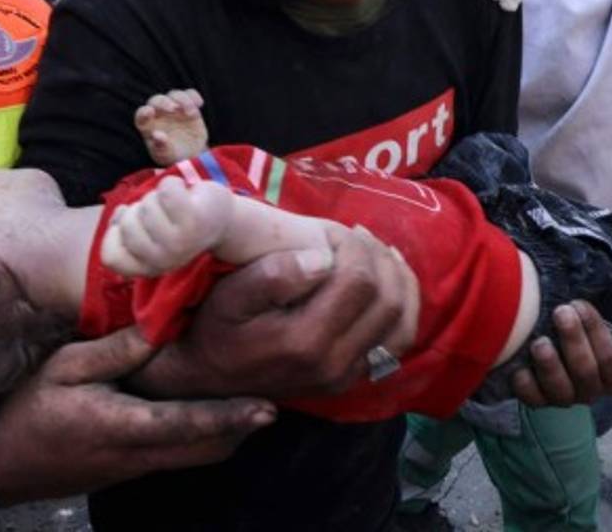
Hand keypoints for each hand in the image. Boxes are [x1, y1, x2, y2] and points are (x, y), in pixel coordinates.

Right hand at [0, 328, 273, 503]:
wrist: (1, 464)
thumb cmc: (29, 408)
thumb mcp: (65, 367)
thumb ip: (116, 350)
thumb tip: (161, 326)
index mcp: (120, 425)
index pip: (185, 424)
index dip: (228, 416)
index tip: (265, 408)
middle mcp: (137, 453)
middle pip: (206, 449)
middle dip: (243, 427)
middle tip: (275, 399)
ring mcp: (136, 467)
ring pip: (198, 457)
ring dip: (228, 435)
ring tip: (255, 404)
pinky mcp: (132, 469)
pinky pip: (182, 457)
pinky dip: (206, 438)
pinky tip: (215, 415)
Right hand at [101, 177, 233, 276]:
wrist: (222, 220)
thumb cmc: (178, 223)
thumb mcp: (150, 234)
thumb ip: (127, 231)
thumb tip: (117, 219)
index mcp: (150, 267)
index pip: (112, 257)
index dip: (114, 232)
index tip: (130, 219)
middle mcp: (163, 260)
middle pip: (127, 225)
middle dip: (139, 209)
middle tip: (160, 211)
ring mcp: (179, 242)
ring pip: (146, 205)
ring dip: (158, 196)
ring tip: (175, 204)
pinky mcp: (194, 220)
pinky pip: (166, 190)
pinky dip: (172, 183)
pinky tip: (184, 192)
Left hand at [134, 89, 206, 165]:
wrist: (190, 154)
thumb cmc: (172, 155)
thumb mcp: (165, 155)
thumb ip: (160, 145)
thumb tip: (156, 135)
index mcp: (147, 125)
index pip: (141, 114)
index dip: (144, 112)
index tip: (149, 112)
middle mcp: (158, 113)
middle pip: (157, 100)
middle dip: (164, 102)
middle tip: (174, 108)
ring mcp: (173, 107)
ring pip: (174, 95)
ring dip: (182, 100)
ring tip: (192, 114)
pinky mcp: (187, 105)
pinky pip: (189, 94)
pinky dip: (193, 96)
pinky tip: (199, 104)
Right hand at [134, 226, 412, 398]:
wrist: (210, 381)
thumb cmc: (216, 330)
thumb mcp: (229, 296)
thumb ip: (273, 275)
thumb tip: (322, 258)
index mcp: (306, 341)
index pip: (360, 282)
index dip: (357, 248)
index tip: (337, 230)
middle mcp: (335, 364)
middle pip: (388, 301)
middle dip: (380, 259)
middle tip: (357, 236)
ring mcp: (346, 376)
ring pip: (401, 325)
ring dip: (399, 282)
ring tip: (378, 254)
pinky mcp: (351, 379)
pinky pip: (395, 343)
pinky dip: (401, 308)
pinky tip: (386, 283)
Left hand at [510, 300, 611, 406]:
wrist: (565, 343)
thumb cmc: (597, 335)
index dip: (596, 331)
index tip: (578, 304)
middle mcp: (591, 392)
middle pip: (585, 371)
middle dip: (573, 340)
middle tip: (560, 313)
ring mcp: (564, 397)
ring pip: (560, 388)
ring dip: (550, 365)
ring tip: (540, 342)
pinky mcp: (539, 399)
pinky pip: (533, 399)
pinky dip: (526, 385)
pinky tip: (520, 367)